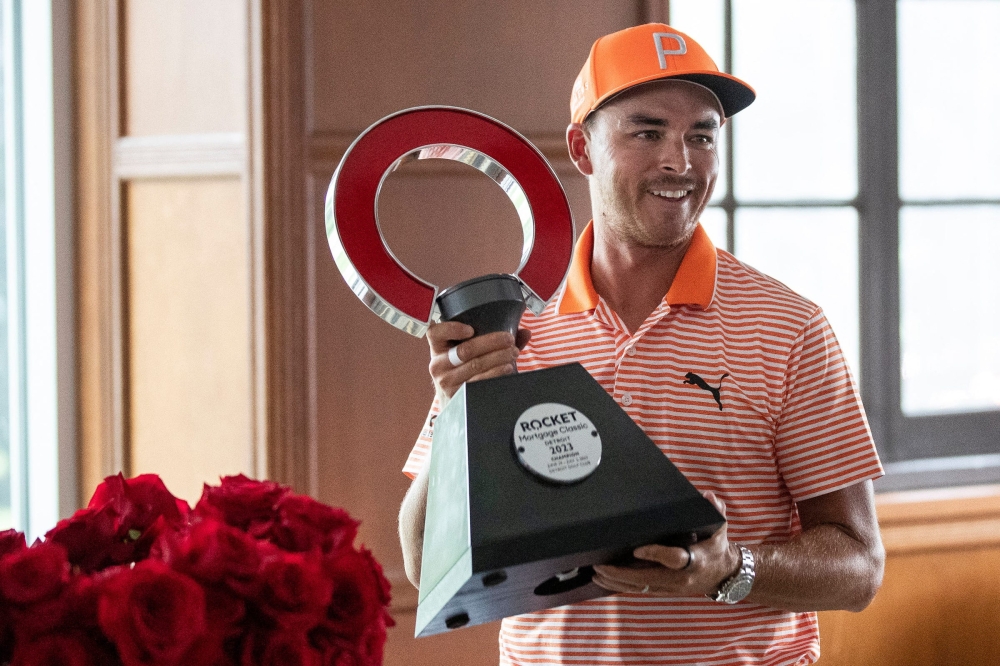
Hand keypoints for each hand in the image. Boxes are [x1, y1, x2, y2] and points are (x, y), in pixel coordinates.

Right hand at [427, 322, 530, 399]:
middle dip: (491, 342)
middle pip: (465, 350)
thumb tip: (524, 333)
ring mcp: (447, 382)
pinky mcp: (458, 395)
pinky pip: (480, 382)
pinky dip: (496, 373)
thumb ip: (493, 340)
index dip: (452, 329)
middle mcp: (438, 365)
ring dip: (498, 357)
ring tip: (513, 353)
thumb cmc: (463, 370)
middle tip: (509, 340)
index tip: (471, 329)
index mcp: (438, 348)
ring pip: (475, 365)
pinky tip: (507, 368)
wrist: (454, 403)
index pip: (435, 333)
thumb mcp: (467, 353)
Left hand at [592, 492, 740, 596]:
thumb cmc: (717, 547)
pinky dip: (621, 586)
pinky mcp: (664, 591)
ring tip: (596, 574)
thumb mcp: (720, 527)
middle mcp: (681, 578)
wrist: (724, 575)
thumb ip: (714, 509)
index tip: (637, 549)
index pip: (674, 559)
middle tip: (600, 565)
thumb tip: (708, 496)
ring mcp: (671, 587)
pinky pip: (640, 590)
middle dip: (622, 573)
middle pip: (647, 578)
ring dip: (616, 582)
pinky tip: (605, 581)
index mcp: (696, 560)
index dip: (656, 554)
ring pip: (640, 588)